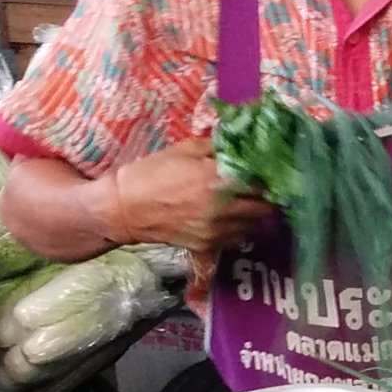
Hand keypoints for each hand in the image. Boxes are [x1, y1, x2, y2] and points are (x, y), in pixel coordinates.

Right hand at [105, 141, 270, 260]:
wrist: (124, 208)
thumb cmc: (152, 173)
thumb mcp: (184, 149)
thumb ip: (217, 148)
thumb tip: (243, 146)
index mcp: (217, 178)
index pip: (261, 181)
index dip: (267, 176)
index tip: (266, 171)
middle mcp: (223, 207)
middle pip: (264, 207)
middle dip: (265, 197)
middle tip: (260, 188)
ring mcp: (217, 230)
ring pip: (254, 225)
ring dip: (255, 214)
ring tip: (246, 202)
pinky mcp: (208, 245)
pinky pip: (237, 238)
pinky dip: (240, 228)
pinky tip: (230, 217)